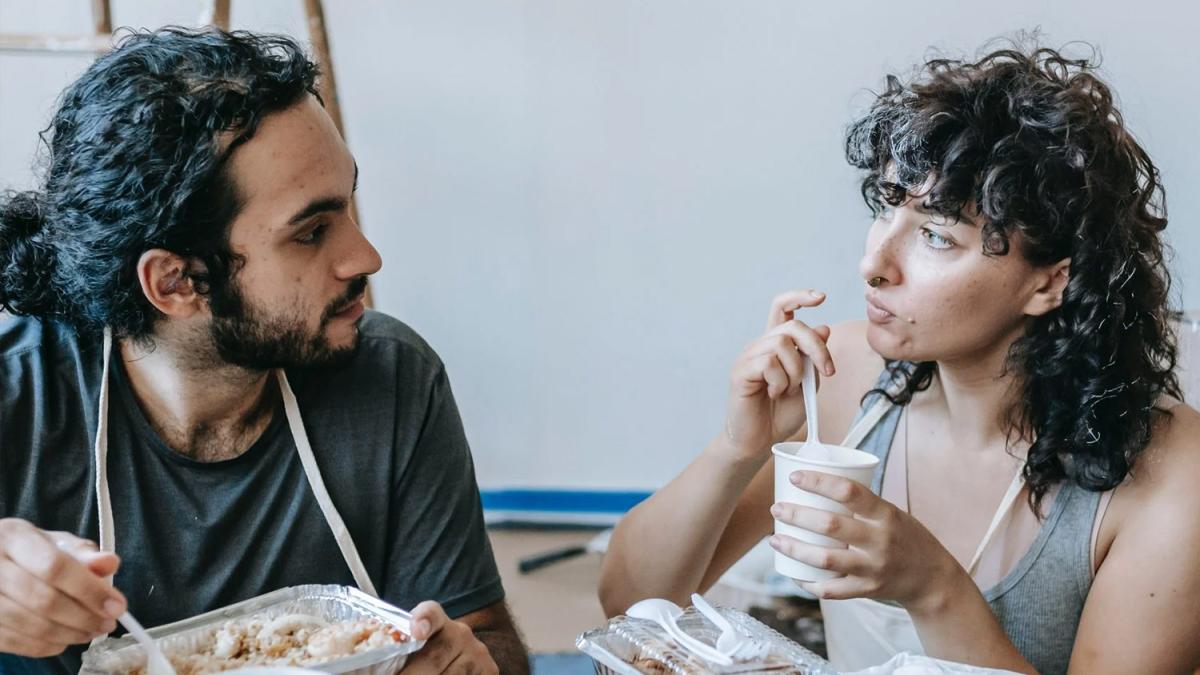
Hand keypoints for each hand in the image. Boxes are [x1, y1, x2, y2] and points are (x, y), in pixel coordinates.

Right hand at [0, 518, 126, 656]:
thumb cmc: (27, 551)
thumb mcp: (54, 542)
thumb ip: (83, 553)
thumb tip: (109, 563)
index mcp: (13, 538)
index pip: (55, 567)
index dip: (90, 590)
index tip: (116, 605)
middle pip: (45, 600)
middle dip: (85, 616)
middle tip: (108, 622)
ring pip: (33, 626)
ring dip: (71, 634)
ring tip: (93, 630)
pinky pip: (18, 643)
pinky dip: (49, 645)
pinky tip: (67, 637)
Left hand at [404, 601, 497, 673]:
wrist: (462, 659)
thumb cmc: (426, 657)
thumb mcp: (413, 649)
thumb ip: (398, 650)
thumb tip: (370, 667)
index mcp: (436, 621)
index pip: (430, 613)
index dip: (423, 620)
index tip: (416, 632)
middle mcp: (459, 633)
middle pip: (433, 659)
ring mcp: (477, 654)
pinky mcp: (489, 671)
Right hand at [723, 290, 834, 460]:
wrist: (760, 441)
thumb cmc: (781, 414)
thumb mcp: (808, 384)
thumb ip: (814, 359)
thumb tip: (824, 328)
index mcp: (775, 345)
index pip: (782, 308)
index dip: (800, 297)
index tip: (821, 298)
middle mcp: (759, 346)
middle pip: (793, 327)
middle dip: (817, 348)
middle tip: (827, 372)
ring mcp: (747, 357)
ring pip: (781, 345)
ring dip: (796, 371)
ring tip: (789, 390)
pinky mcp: (740, 372)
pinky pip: (768, 363)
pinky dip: (780, 382)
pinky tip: (775, 395)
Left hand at [767, 470, 961, 610]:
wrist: (932, 578)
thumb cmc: (904, 537)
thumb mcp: (891, 513)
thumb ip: (860, 504)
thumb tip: (815, 483)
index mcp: (885, 514)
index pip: (849, 491)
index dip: (819, 482)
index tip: (795, 476)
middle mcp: (879, 541)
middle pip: (831, 526)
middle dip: (797, 515)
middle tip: (777, 508)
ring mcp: (873, 568)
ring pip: (825, 559)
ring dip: (795, 549)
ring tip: (775, 539)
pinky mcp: (867, 590)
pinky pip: (831, 589)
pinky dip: (808, 582)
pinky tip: (793, 572)